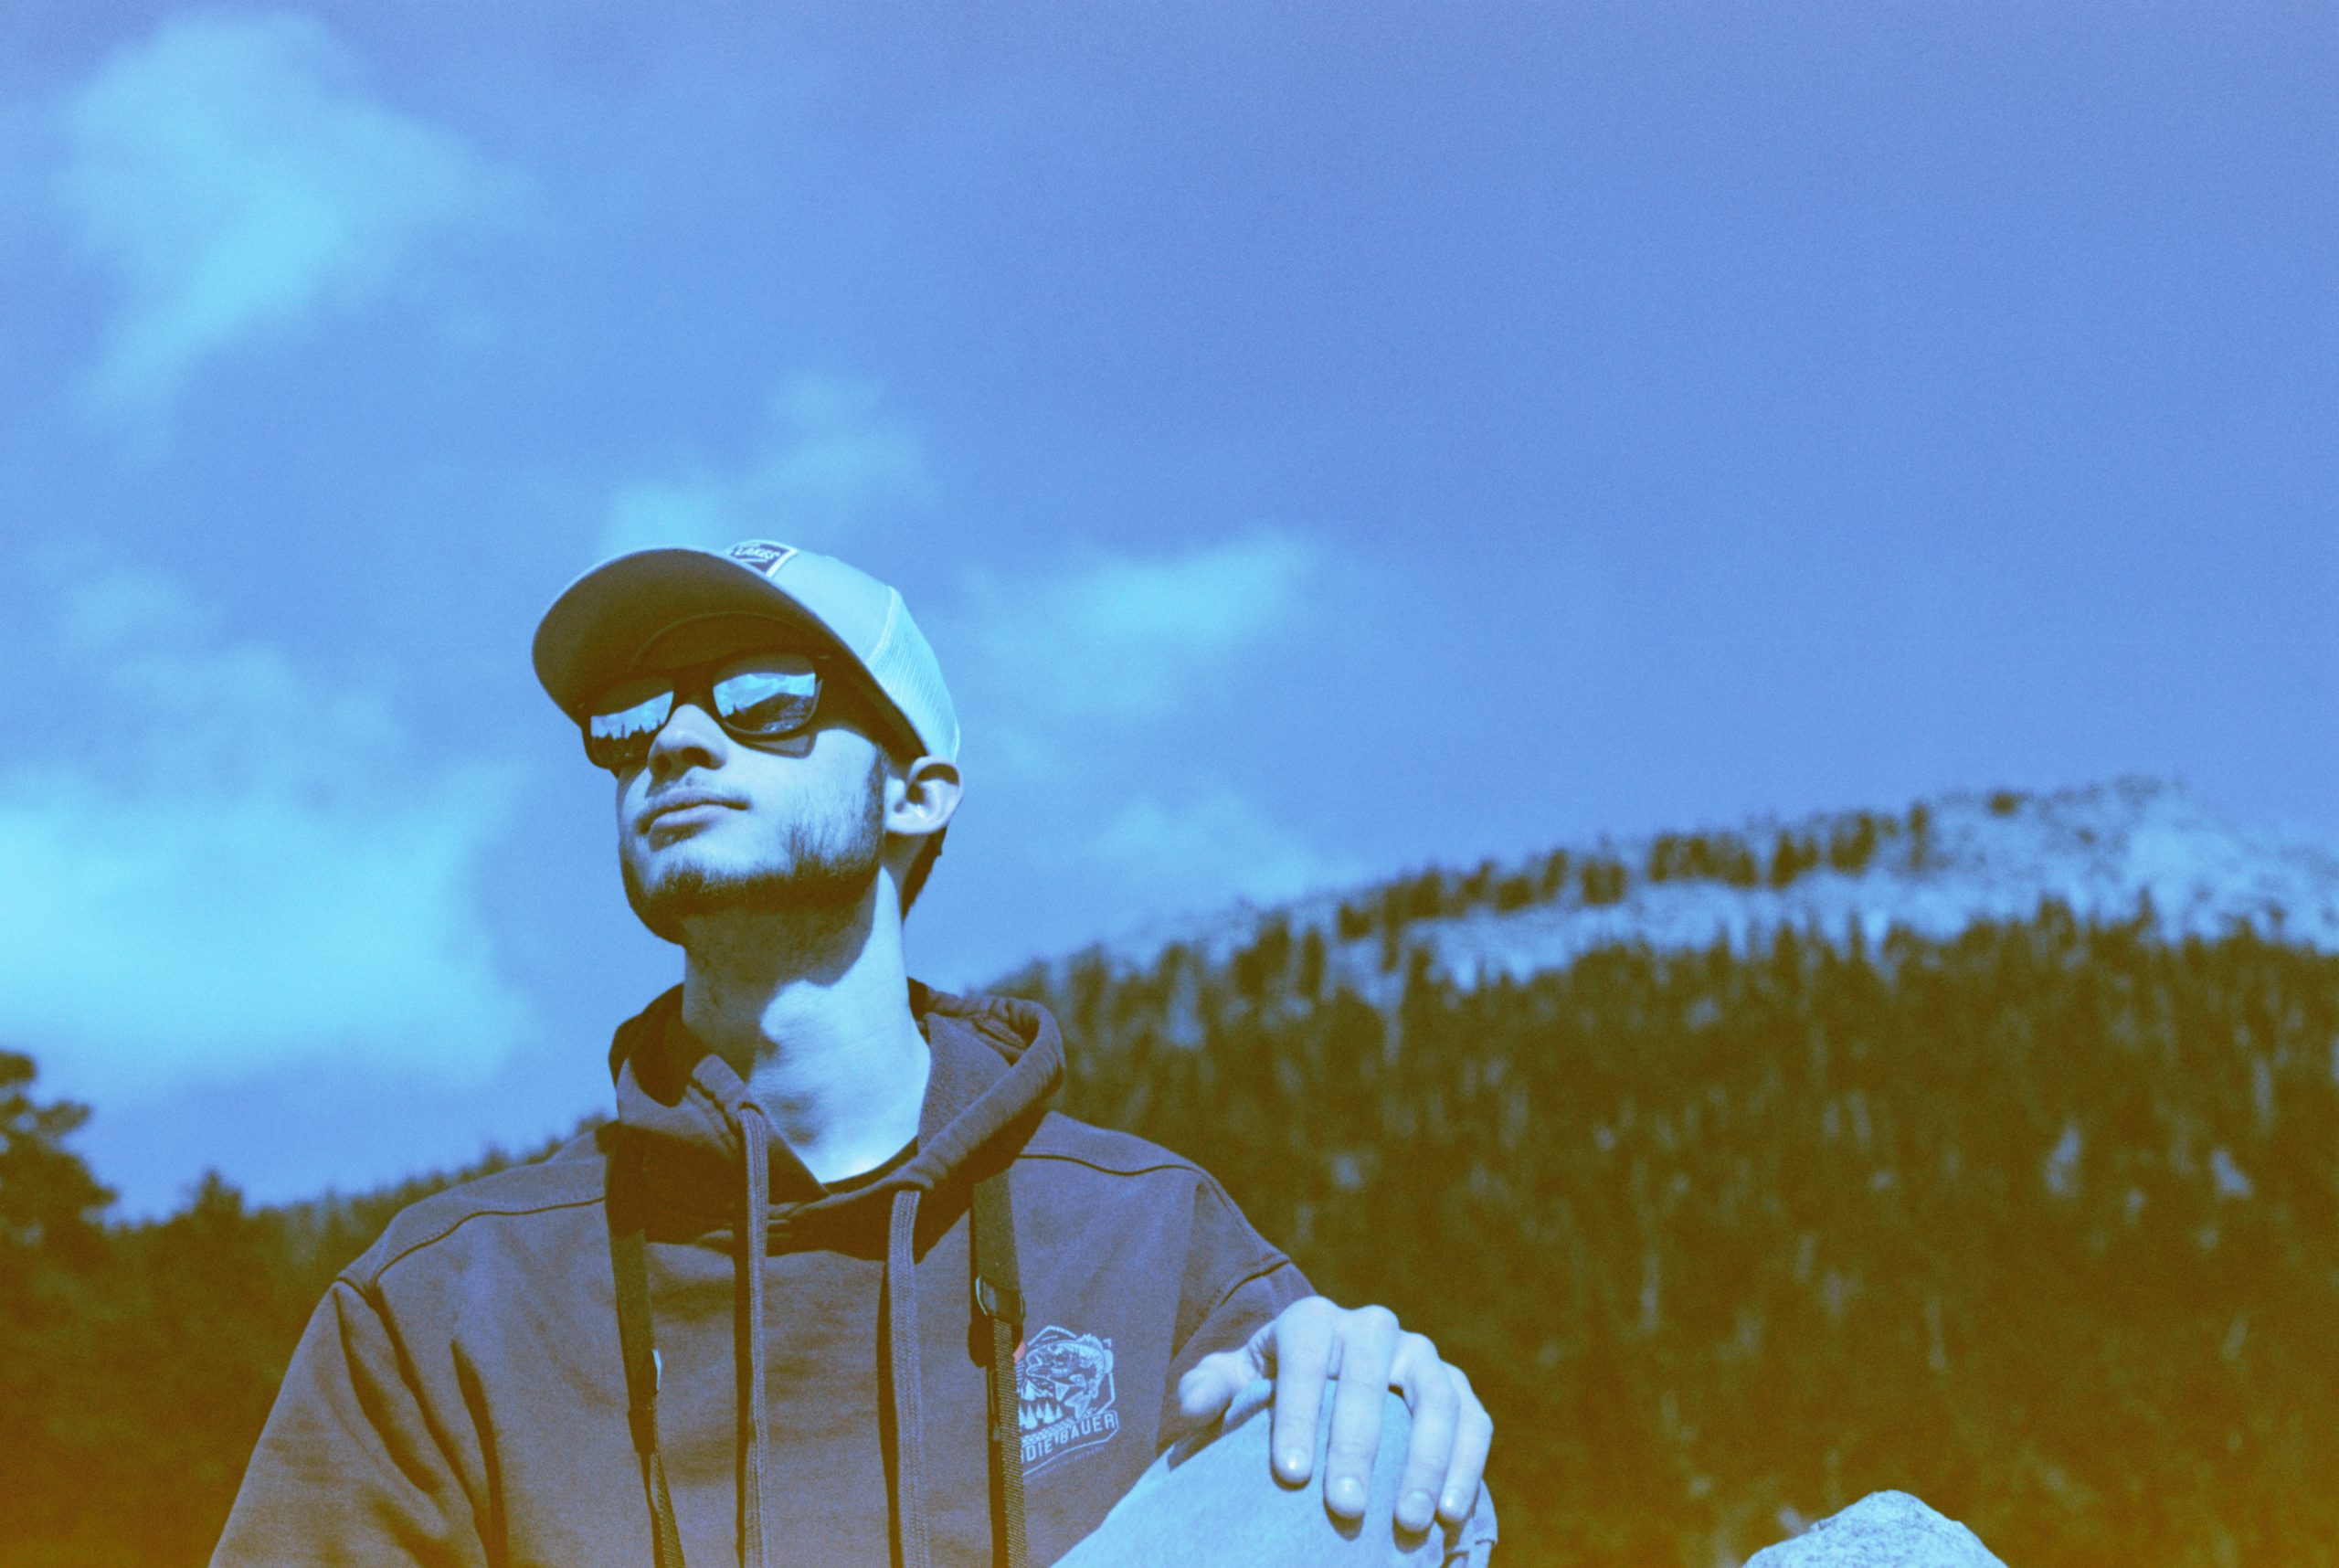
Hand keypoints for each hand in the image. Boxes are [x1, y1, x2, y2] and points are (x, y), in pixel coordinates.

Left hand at [1174, 1295, 1491, 1534]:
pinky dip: (1465, 1466)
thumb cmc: (1272, 1391)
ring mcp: (1422, 1355)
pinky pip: (1473, 1420)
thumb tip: (1196, 1405)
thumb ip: (1209, 1390)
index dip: (1298, 1412)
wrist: (1330, 1385)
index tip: (1289, 1474)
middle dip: (1358, 1444)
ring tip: (1407, 1521)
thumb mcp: (1235, 1384)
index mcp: (1314, 1319)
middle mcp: (1373, 1327)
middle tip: (1343, 1508)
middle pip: (1371, 1377)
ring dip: (1424, 1460)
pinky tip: (1448, 1514)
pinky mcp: (1458, 1388)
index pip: (1305, 1354)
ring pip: (1434, 1397)